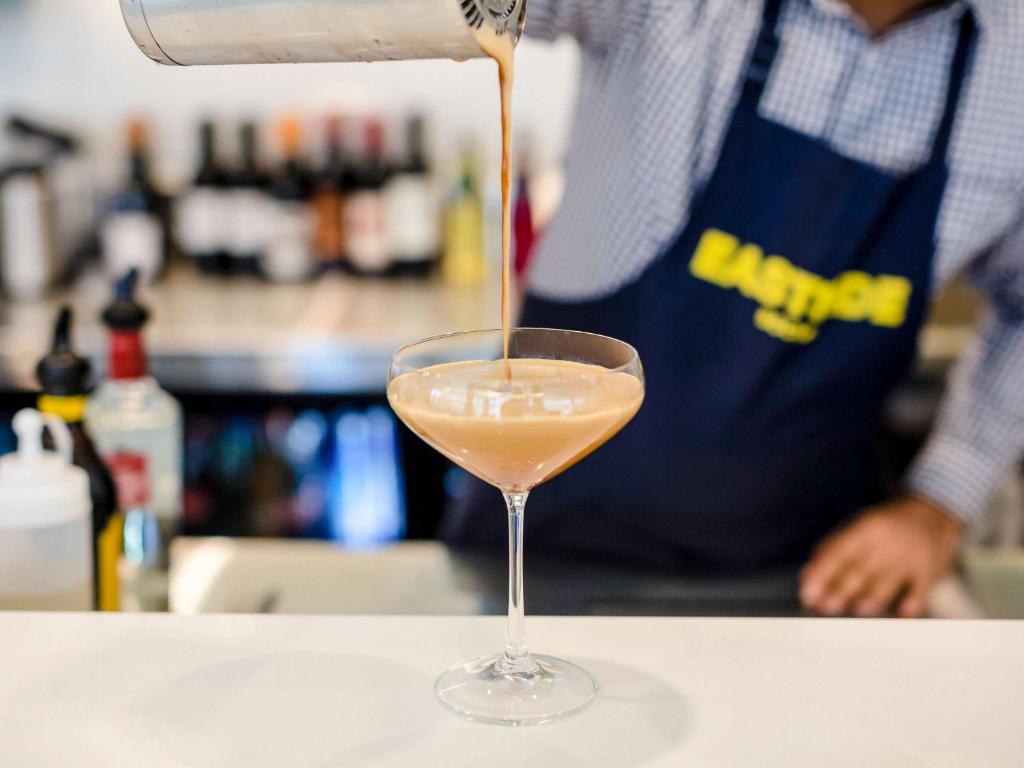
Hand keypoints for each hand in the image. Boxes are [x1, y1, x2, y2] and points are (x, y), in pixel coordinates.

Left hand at [800, 496, 963, 617]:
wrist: (933, 514)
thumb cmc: (885, 528)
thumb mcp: (859, 529)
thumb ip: (833, 551)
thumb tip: (807, 578)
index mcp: (864, 530)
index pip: (838, 552)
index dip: (821, 574)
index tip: (807, 593)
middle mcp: (885, 543)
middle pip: (859, 570)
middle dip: (840, 590)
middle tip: (825, 608)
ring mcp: (908, 558)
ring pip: (886, 582)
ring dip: (871, 598)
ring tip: (857, 610)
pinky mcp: (928, 572)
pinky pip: (919, 590)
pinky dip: (911, 603)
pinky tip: (902, 614)